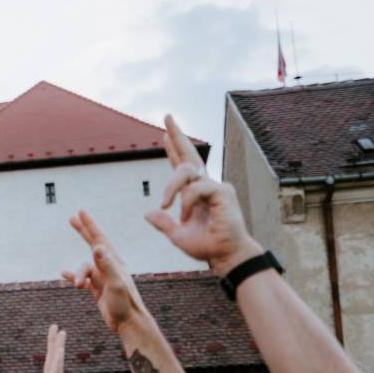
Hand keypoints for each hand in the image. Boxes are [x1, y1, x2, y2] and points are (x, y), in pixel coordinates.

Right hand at [63, 210, 149, 333]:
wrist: (128, 322)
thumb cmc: (125, 303)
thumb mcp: (115, 283)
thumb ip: (107, 265)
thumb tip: (97, 246)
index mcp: (114, 262)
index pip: (99, 239)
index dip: (89, 225)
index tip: (80, 211)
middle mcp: (109, 266)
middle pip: (92, 244)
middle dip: (82, 231)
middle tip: (72, 218)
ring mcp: (103, 277)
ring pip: (83, 268)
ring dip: (77, 276)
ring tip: (78, 286)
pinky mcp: (98, 288)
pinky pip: (82, 278)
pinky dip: (73, 275)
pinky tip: (64, 273)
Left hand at [144, 116, 262, 275]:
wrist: (225, 256)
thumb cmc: (207, 246)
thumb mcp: (177, 235)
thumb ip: (164, 223)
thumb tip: (148, 213)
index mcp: (195, 193)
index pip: (182, 167)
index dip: (173, 150)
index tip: (164, 134)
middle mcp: (206, 185)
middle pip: (190, 155)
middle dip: (177, 135)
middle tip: (167, 116)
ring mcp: (215, 186)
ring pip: (186, 172)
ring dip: (171, 188)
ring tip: (165, 204)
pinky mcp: (223, 192)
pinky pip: (196, 188)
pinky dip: (186, 201)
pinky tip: (186, 215)